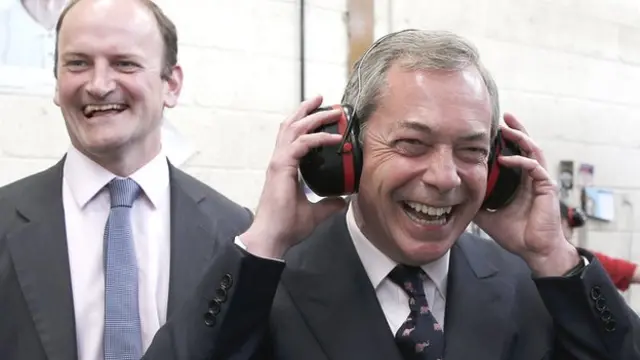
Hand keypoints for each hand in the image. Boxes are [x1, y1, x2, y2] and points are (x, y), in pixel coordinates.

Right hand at [241, 95, 347, 258]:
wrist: (272, 237)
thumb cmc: (286, 226)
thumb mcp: (315, 213)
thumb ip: (328, 204)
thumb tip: (343, 201)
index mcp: (285, 167)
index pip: (294, 137)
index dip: (306, 123)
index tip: (322, 114)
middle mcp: (280, 160)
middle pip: (291, 125)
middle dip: (308, 110)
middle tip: (324, 100)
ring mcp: (279, 162)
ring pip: (295, 129)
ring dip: (313, 116)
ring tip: (331, 109)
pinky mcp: (282, 167)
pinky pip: (302, 145)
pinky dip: (318, 138)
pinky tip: (334, 138)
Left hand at [474, 113, 579, 276]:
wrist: (534, 250)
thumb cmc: (516, 233)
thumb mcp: (487, 214)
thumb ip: (475, 201)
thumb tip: (453, 196)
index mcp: (520, 181)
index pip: (515, 154)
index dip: (505, 141)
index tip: (490, 131)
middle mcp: (532, 177)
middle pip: (526, 146)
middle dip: (515, 130)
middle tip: (503, 117)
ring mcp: (541, 181)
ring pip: (533, 150)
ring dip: (520, 137)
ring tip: (506, 128)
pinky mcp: (547, 188)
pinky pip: (535, 168)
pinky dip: (520, 161)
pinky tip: (505, 158)